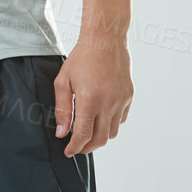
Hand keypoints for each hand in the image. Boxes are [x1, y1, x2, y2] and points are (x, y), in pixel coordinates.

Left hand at [53, 36, 132, 156]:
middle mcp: (108, 103)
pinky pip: (121, 120)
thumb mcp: (63, 82)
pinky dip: (110, 124)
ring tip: (88, 133)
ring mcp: (121, 101)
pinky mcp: (129, 97)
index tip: (68, 151)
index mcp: (89, 100)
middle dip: (87, 148)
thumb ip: (62, 110)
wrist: (105, 40)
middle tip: (77, 147)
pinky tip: (100, 118)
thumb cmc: (81, 59)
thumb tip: (62, 133)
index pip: (83, 135)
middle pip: (100, 139)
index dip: (75, 147)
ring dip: (99, 137)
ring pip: (112, 132)